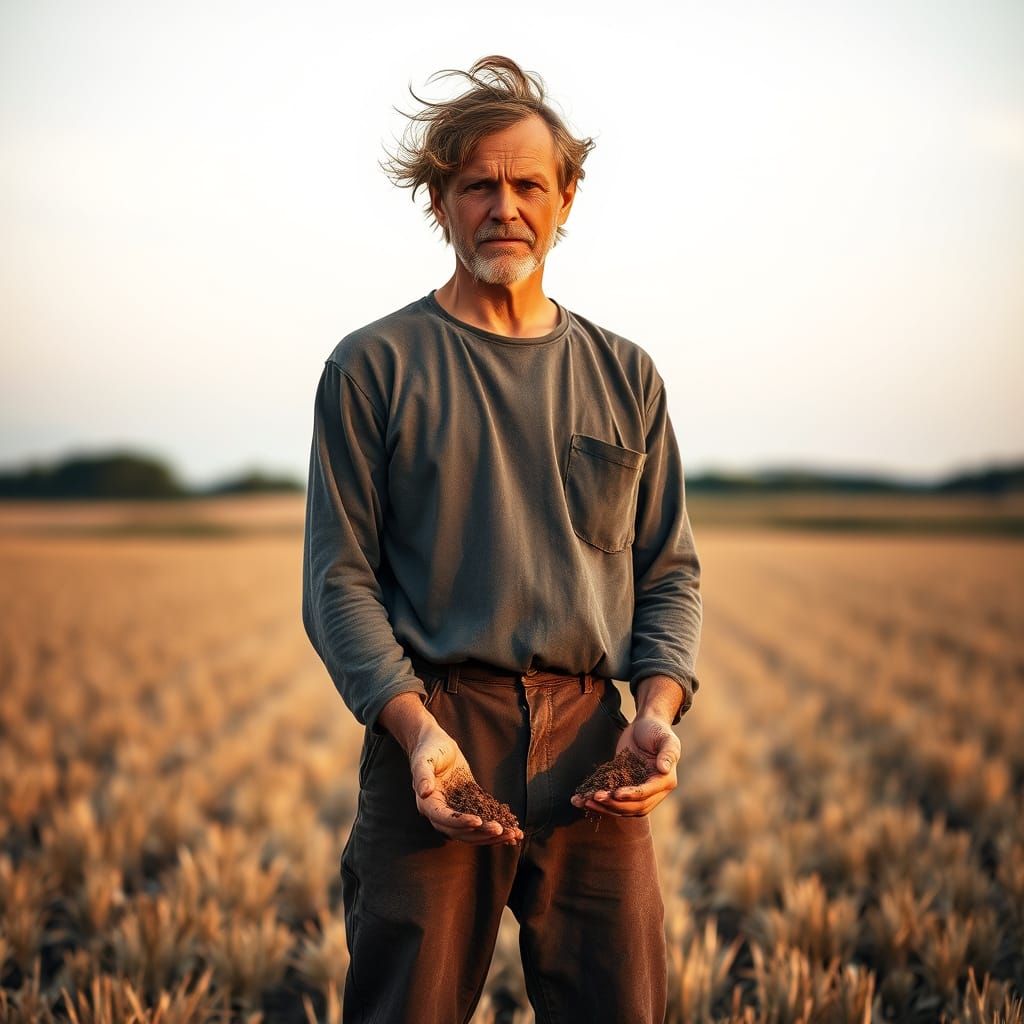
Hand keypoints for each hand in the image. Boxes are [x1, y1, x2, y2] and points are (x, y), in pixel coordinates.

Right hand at [409, 721, 523, 844]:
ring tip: (512, 834)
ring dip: (491, 835)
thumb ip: (422, 775)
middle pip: (460, 831)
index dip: (460, 822)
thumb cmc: (428, 749)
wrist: (436, 742)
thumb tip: (424, 792)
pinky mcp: (468, 803)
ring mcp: (455, 809)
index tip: (478, 822)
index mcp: (428, 803)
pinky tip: (512, 831)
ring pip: (472, 831)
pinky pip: (482, 818)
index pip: (444, 818)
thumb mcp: (424, 759)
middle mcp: (441, 812)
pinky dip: (495, 826)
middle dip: (481, 833)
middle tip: (501, 831)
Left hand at [570, 713, 680, 817]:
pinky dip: (597, 801)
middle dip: (614, 804)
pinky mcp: (622, 785)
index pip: (647, 794)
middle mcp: (652, 792)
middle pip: (633, 807)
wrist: (645, 724)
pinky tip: (581, 799)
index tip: (616, 793)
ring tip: (586, 801)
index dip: (632, 795)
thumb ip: (667, 754)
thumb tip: (664, 769)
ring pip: (621, 807)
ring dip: (603, 807)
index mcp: (665, 782)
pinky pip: (610, 798)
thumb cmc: (657, 730)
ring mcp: (636, 790)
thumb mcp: (666, 739)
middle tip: (596, 797)